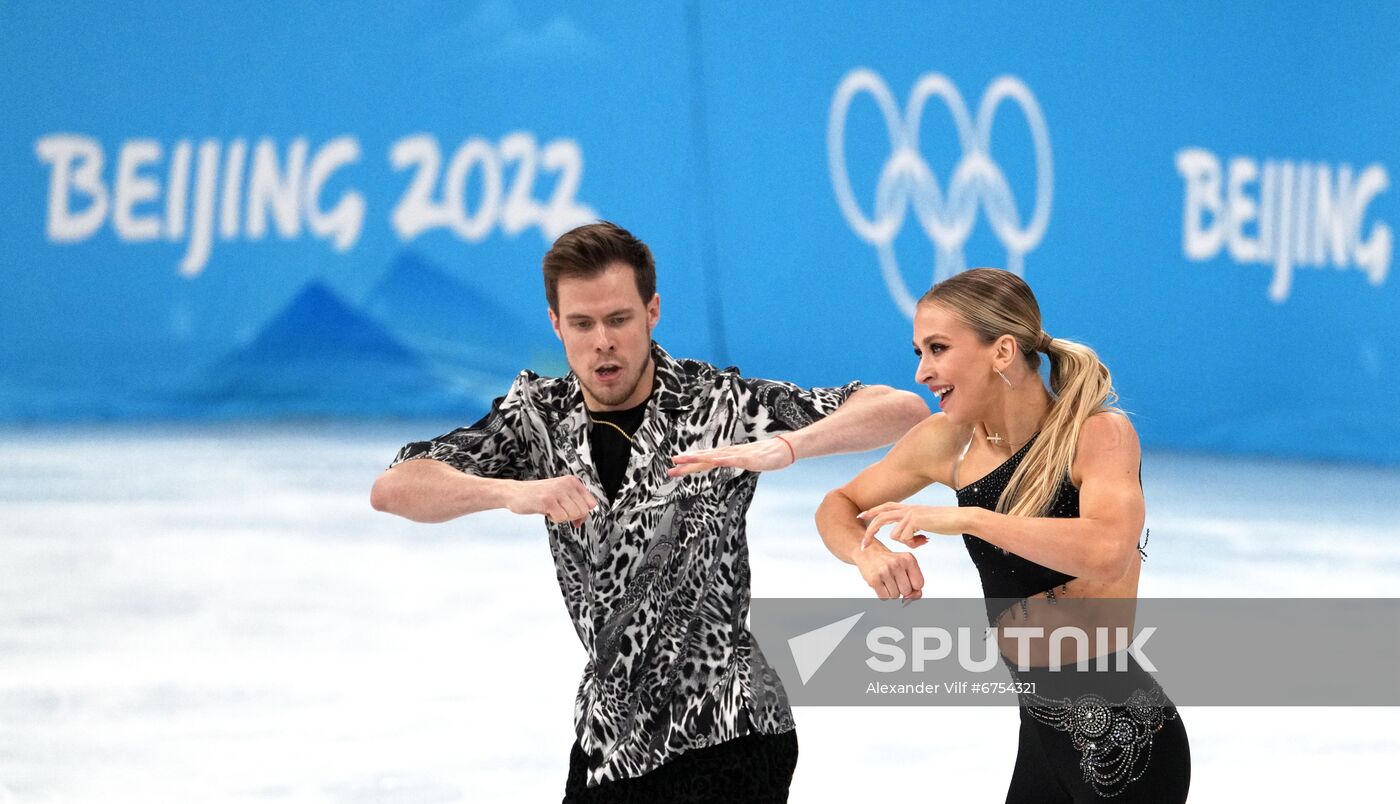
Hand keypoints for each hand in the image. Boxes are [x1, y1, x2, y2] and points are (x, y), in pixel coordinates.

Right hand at [503, 476, 596, 526]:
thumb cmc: (538, 495)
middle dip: (571, 516)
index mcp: (572, 481)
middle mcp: (567, 484)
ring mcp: (557, 491)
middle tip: (558, 511)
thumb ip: (574, 506)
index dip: (583, 513)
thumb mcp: (560, 496)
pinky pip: (561, 518)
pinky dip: (553, 519)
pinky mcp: (548, 500)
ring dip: (561, 517)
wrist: (515, 492)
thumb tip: (582, 521)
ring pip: (573, 515)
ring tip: (551, 509)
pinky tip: (546, 510)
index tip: (573, 515)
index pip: (591, 503)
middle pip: (583, 511)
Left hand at [668, 437, 793, 476]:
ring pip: (714, 457)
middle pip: (705, 458)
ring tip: (684, 460)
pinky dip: (720, 460)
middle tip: (671, 466)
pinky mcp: (748, 458)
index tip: (676, 467)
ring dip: (698, 458)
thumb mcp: (747, 462)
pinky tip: (711, 460)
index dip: (690, 464)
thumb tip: (726, 464)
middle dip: (687, 463)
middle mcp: (730, 453)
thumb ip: (735, 463)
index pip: (706, 460)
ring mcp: (738, 455)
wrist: (784, 448)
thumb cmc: (767, 455)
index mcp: (729, 455)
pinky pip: (732, 459)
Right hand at [852, 541, 924, 600]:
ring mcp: (884, 572)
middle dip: (901, 589)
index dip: (913, 586)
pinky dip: (883, 595)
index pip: (919, 584)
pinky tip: (881, 584)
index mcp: (908, 559)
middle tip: (894, 578)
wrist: (870, 554)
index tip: (907, 579)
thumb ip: (916, 583)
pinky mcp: (874, 580)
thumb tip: (909, 599)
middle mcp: (897, 564)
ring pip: (895, 596)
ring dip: (892, 592)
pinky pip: (884, 598)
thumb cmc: (891, 562)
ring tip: (887, 580)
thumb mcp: (907, 567)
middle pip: (907, 591)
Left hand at [857, 503, 967, 549]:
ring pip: (894, 534)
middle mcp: (908, 509)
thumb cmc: (947, 523)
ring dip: (907, 543)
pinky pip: (904, 538)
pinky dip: (913, 544)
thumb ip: (913, 529)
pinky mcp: (915, 520)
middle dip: (870, 532)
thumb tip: (906, 539)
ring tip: (922, 541)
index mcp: (909, 508)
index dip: (872, 511)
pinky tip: (925, 539)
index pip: (885, 506)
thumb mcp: (925, 525)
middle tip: (863, 545)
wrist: (960, 519)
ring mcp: (911, 514)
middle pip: (880, 518)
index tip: (860, 516)